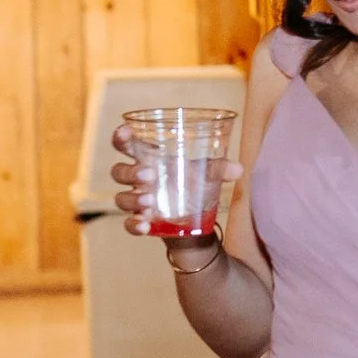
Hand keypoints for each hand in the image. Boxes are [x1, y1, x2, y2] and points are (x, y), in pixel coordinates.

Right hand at [108, 123, 242, 262]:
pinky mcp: (141, 221)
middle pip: (119, 171)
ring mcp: (137, 200)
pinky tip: (146, 225)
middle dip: (130, 172)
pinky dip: (134, 224)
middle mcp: (138, 178)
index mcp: (149, 158)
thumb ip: (219, 168)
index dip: (121, 137)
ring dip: (133, 199)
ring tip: (151, 202)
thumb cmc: (194, 183)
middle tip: (150, 175)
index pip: (126, 144)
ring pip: (121, 198)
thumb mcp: (207, 173)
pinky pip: (128, 224)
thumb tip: (238, 169)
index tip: (125, 132)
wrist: (196, 217)